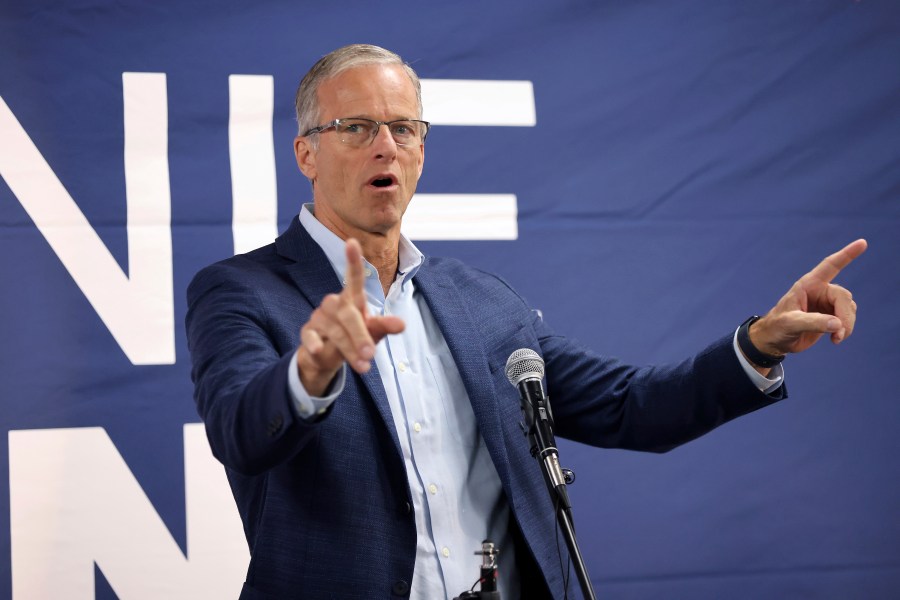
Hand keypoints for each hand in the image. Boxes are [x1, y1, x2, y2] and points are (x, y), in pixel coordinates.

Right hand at [296, 239, 404, 395]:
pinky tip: (319, 352)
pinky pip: (309, 335)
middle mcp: (335, 303)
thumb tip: (402, 324)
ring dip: (348, 348)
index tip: (352, 242)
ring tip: (363, 367)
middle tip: (371, 354)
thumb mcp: (372, 333)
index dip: (353, 260)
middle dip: (360, 335)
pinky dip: (314, 343)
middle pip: (347, 314)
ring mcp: (319, 316)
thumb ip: (384, 327)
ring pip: (334, 329)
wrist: (327, 357)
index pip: (354, 277)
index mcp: (353, 299)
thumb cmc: (355, 337)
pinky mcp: (307, 331)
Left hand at [750, 239, 866, 356]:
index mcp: (808, 285)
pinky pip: (847, 319)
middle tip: (839, 333)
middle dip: (845, 316)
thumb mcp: (791, 323)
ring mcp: (827, 304)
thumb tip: (838, 324)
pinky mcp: (831, 316)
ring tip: (836, 339)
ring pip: (849, 309)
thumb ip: (813, 322)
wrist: (775, 341)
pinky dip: (846, 330)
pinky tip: (835, 339)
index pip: (830, 266)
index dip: (847, 255)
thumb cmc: (777, 327)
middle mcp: (820, 291)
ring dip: (847, 324)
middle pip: (844, 297)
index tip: (862, 242)